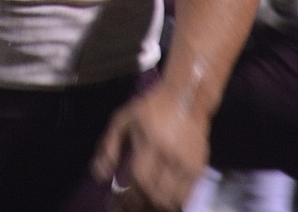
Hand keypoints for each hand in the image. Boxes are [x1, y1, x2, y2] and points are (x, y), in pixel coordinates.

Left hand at [91, 82, 208, 210]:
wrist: (187, 97)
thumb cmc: (152, 108)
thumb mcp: (123, 119)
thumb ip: (109, 146)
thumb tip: (99, 174)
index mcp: (151, 142)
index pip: (141, 180)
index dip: (128, 199)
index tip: (116, 205)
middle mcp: (171, 156)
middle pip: (156, 195)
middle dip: (140, 206)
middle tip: (127, 207)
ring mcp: (187, 163)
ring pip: (172, 201)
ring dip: (156, 207)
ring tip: (143, 205)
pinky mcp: (198, 168)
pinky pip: (186, 196)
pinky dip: (172, 203)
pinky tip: (160, 201)